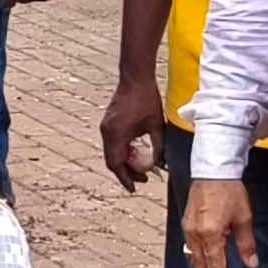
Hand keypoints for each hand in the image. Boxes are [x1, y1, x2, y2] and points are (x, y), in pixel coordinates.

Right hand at [99, 76, 164, 192]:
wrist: (135, 78)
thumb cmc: (146, 99)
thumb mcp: (156, 126)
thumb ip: (159, 147)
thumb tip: (162, 164)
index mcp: (117, 135)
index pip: (117, 164)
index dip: (126, 178)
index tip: (134, 189)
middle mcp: (107, 132)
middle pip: (112, 161)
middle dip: (126, 172)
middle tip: (142, 179)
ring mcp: (105, 127)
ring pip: (111, 153)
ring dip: (124, 162)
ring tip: (141, 167)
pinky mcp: (107, 122)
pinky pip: (112, 143)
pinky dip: (122, 151)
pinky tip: (136, 151)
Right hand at [181, 177, 256, 267]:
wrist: (212, 171)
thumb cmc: (230, 192)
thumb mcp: (244, 218)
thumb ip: (246, 244)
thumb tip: (251, 264)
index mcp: (211, 234)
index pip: (216, 267)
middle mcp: (195, 234)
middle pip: (202, 267)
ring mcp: (188, 229)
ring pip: (195, 260)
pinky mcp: (186, 224)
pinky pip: (191, 249)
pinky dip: (199, 260)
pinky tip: (207, 264)